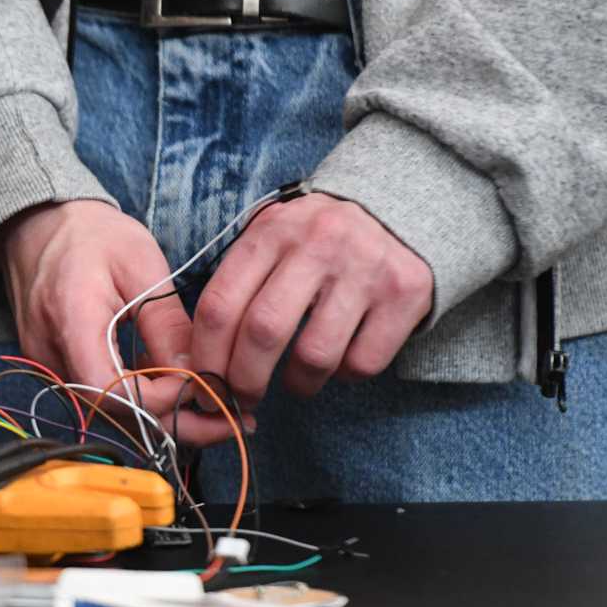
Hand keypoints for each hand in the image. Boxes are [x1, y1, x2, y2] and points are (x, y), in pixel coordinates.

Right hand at [0, 200, 206, 433]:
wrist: (40, 227)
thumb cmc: (92, 236)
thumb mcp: (141, 266)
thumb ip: (167, 325)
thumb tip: (198, 377)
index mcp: (71, 321)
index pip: (113, 392)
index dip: (162, 399)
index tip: (204, 385)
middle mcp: (51, 356)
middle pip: (116, 414)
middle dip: (177, 423)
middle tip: (231, 422)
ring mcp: (49, 367)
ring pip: (113, 413)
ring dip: (164, 415)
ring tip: (215, 407)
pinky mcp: (57, 370)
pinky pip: (103, 398)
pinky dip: (142, 400)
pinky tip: (176, 389)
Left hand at [188, 192, 432, 409]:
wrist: (401, 207)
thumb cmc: (318, 239)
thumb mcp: (275, 236)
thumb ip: (241, 283)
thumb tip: (202, 361)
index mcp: (273, 230)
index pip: (220, 305)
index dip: (205, 358)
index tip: (204, 386)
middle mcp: (318, 243)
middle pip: (262, 333)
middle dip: (243, 381)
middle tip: (243, 399)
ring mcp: (364, 268)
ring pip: (314, 356)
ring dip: (298, 385)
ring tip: (296, 381)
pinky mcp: (404, 293)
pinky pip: (362, 362)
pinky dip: (345, 375)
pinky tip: (341, 360)